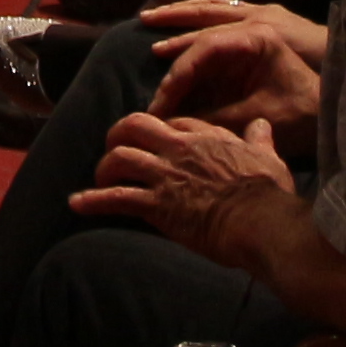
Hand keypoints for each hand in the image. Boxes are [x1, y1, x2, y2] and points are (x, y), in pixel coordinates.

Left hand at [71, 110, 300, 275]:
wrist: (261, 224)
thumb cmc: (268, 194)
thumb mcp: (269, 158)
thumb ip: (260, 139)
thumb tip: (261, 126)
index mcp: (205, 137)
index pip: (173, 122)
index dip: (162, 130)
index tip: (159, 142)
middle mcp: (179, 149)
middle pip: (135, 126)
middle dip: (119, 135)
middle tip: (115, 149)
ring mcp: (165, 176)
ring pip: (119, 157)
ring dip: (104, 167)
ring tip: (99, 179)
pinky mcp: (157, 205)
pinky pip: (116, 199)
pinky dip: (93, 202)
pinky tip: (76, 203)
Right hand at [144, 0, 329, 132]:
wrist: (342, 105)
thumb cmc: (304, 112)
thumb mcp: (256, 117)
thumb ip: (215, 115)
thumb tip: (176, 120)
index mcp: (256, 36)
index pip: (203, 49)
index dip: (177, 76)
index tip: (160, 101)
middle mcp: (257, 20)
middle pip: (203, 21)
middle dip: (171, 31)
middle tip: (144, 42)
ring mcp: (264, 18)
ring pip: (213, 9)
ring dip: (183, 15)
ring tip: (152, 17)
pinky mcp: (267, 25)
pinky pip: (226, 14)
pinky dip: (203, 16)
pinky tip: (189, 21)